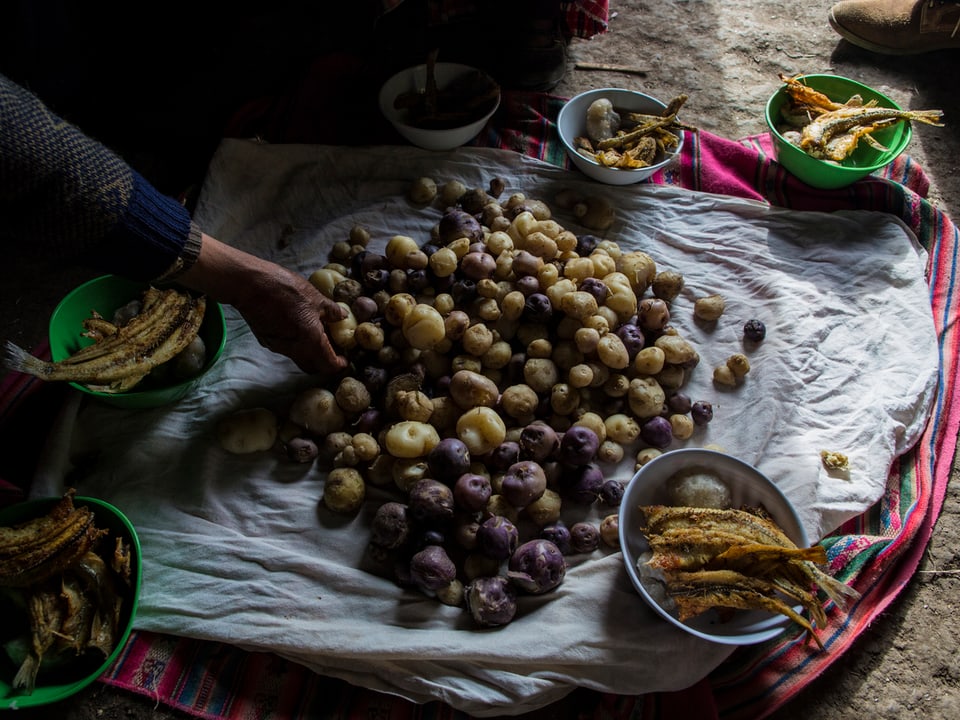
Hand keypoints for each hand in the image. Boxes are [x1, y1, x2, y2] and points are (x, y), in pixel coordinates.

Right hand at [178, 234, 348, 373]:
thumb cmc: (285, 288)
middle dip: (324, 361)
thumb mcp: (315, 297)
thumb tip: (343, 317)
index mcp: (310, 341)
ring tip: (316, 332)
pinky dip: (296, 342)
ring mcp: (277, 346)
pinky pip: (286, 347)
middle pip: (313, 367)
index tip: (345, 357)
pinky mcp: (266, 340)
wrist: (249, 284)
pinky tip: (297, 325)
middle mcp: (294, 349)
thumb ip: (331, 311)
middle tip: (332, 346)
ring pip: (298, 357)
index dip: (339, 364)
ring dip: (310, 351)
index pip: (329, 366)